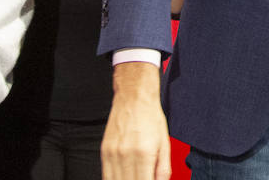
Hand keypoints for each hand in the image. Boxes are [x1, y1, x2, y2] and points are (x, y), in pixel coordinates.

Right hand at [103, 61, 170, 179]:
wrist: (134, 97)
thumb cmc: (151, 117)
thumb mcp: (164, 144)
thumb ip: (163, 170)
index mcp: (144, 155)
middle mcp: (126, 155)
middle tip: (143, 178)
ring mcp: (112, 153)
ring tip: (133, 178)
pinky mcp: (104, 151)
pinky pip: (106, 174)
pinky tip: (123, 177)